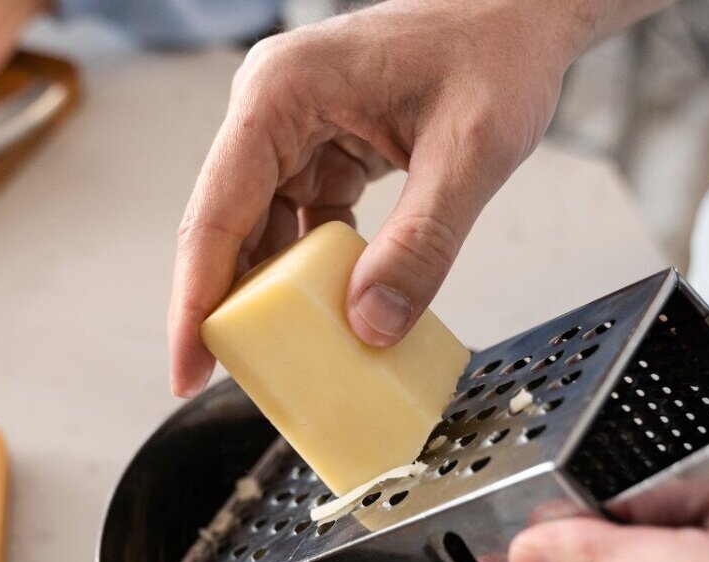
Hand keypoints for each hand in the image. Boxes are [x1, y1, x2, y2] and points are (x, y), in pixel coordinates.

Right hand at [168, 0, 669, 396]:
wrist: (521, 12)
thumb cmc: (495, 50)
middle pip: (226, 225)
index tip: (187, 365)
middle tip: (226, 378)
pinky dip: (311, 271)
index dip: (196, 297)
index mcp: (282, 93)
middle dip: (227, 305)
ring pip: (259, 229)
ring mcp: (293, 128)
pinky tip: (328, 313)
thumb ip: (422, 243)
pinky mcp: (320, 148)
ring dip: (272, 292)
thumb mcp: (471, 152)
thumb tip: (370, 324)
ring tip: (281, 357)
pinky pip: (299, 221)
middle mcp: (272, 108)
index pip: (216, 211)